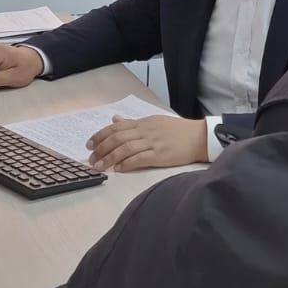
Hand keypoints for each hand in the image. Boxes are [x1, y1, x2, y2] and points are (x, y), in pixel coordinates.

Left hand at [85, 116, 208, 171]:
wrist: (199, 137)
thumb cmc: (178, 131)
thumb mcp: (154, 121)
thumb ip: (133, 123)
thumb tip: (115, 119)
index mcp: (143, 123)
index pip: (115, 128)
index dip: (100, 136)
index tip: (89, 145)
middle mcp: (145, 131)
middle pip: (117, 138)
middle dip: (101, 149)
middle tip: (91, 159)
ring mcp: (153, 143)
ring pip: (125, 149)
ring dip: (109, 158)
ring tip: (100, 166)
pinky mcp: (160, 155)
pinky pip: (140, 158)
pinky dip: (127, 163)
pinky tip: (118, 168)